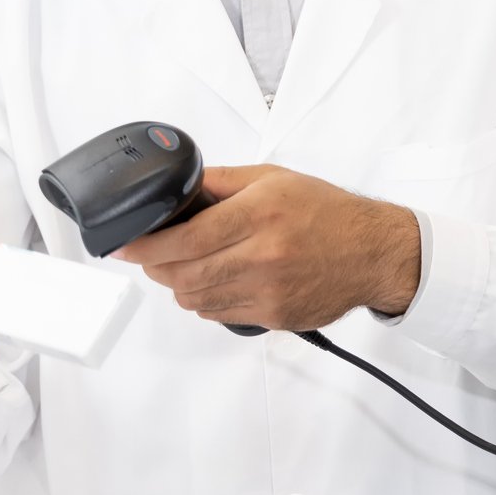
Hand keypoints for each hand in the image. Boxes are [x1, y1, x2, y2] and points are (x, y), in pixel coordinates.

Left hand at [116, 166, 420, 331]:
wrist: (373, 252)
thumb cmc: (326, 212)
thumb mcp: (272, 178)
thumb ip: (220, 182)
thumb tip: (176, 189)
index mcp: (258, 215)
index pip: (183, 239)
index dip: (144, 246)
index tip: (122, 246)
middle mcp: (262, 256)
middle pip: (182, 274)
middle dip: (156, 266)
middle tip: (150, 255)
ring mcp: (268, 291)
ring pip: (196, 300)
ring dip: (178, 285)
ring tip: (182, 267)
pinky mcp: (274, 316)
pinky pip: (220, 315)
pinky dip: (205, 301)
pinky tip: (214, 282)